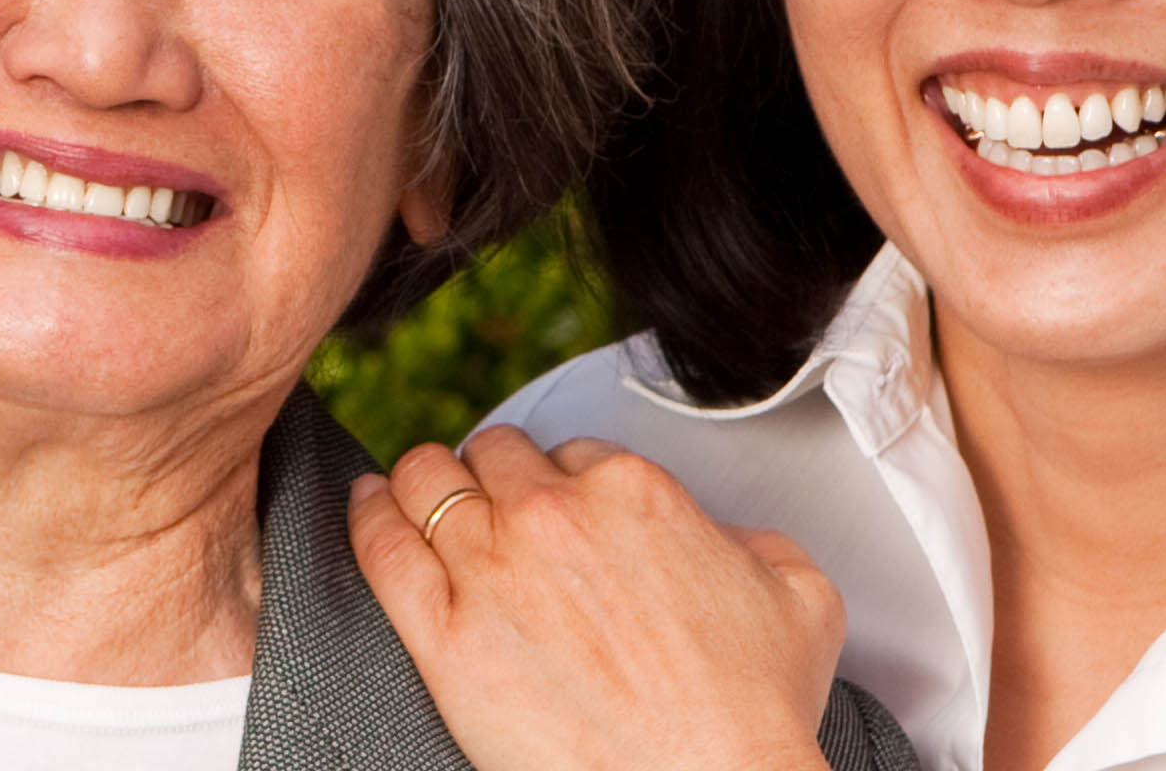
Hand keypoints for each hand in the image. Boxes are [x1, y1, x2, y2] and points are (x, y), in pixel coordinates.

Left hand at [347, 426, 846, 770]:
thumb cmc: (752, 713)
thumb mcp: (798, 593)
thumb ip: (749, 539)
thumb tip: (718, 537)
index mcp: (634, 492)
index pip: (568, 453)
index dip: (558, 483)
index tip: (552, 508)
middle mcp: (555, 515)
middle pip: (492, 456)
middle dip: (490, 477)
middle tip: (487, 509)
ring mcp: (491, 568)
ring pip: (426, 481)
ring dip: (422, 484)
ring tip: (414, 496)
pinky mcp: (443, 633)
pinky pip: (379, 545)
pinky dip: (367, 516)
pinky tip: (369, 508)